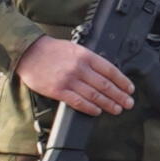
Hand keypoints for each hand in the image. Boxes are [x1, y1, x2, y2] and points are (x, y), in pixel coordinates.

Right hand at [14, 33, 134, 119]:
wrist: (29, 52)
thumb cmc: (52, 51)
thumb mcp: (76, 49)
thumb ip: (91, 61)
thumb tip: (108, 74)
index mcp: (86, 56)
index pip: (111, 71)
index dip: (123, 82)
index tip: (130, 89)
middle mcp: (79, 68)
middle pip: (105, 85)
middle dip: (120, 96)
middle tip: (128, 103)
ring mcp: (68, 80)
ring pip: (94, 95)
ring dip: (108, 104)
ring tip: (117, 109)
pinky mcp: (58, 91)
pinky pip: (78, 102)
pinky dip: (90, 108)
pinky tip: (97, 111)